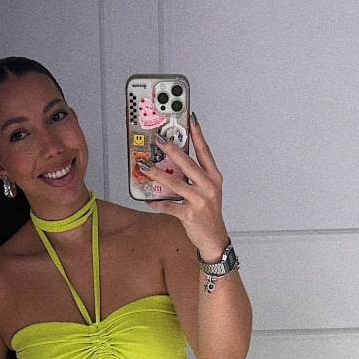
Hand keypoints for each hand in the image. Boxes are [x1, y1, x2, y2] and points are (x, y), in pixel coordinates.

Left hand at [139, 116, 229, 260]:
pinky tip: (147, 198)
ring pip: (174, 183)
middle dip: (172, 150)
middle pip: (187, 164)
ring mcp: (199, 201)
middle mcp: (208, 187)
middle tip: (160, 140)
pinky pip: (168, 206)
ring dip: (157, 174)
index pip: (205, 152)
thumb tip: (174, 162)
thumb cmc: (209, 213)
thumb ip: (196, 177)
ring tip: (144, 167)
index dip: (197, 135)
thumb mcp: (208, 191)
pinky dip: (156, 202)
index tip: (190, 120)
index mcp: (214, 178)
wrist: (214, 238)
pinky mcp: (189, 215)